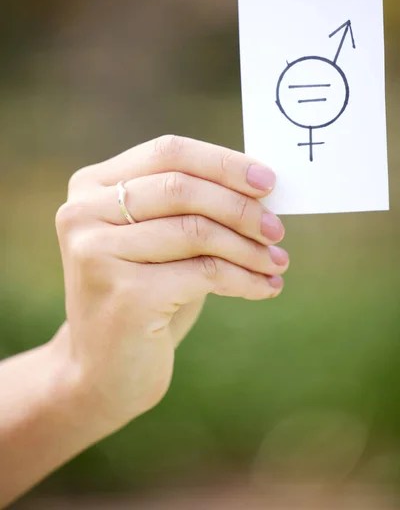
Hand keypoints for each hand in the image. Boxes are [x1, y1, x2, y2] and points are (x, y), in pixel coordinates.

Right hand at [54, 135, 288, 429]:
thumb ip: (193, 206)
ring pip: (196, 231)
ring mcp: (97, 253)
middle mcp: (83, 213)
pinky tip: (265, 287)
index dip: (223, 163)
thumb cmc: (144, 295)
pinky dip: (244, 278)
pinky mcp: (125, 295)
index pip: (168, 152)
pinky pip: (205, 273)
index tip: (268, 180)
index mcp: (91, 186)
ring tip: (278, 262)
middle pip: (183, 188)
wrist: (106, 370)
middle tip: (278, 229)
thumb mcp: (160, 241)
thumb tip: (261, 184)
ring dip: (249, 247)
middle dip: (241, 207)